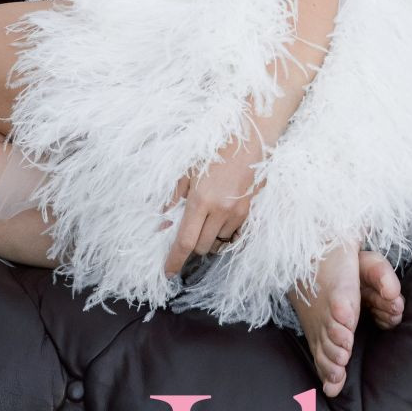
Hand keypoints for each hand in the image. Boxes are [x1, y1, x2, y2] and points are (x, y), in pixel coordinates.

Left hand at [162, 139, 264, 276]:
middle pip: (201, 247)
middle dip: (191, 246)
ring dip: (208, 239)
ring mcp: (237, 213)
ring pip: (218, 242)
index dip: (175, 260)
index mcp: (200, 200)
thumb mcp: (187, 170)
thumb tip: (162, 223)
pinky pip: (233, 235)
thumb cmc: (214, 151)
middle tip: (187, 232)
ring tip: (205, 221)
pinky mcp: (249, 212)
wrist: (249, 138)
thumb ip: (173, 198)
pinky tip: (220, 219)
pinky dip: (223, 233)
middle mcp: (219, 211)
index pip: (184, 242)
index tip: (168, 272)